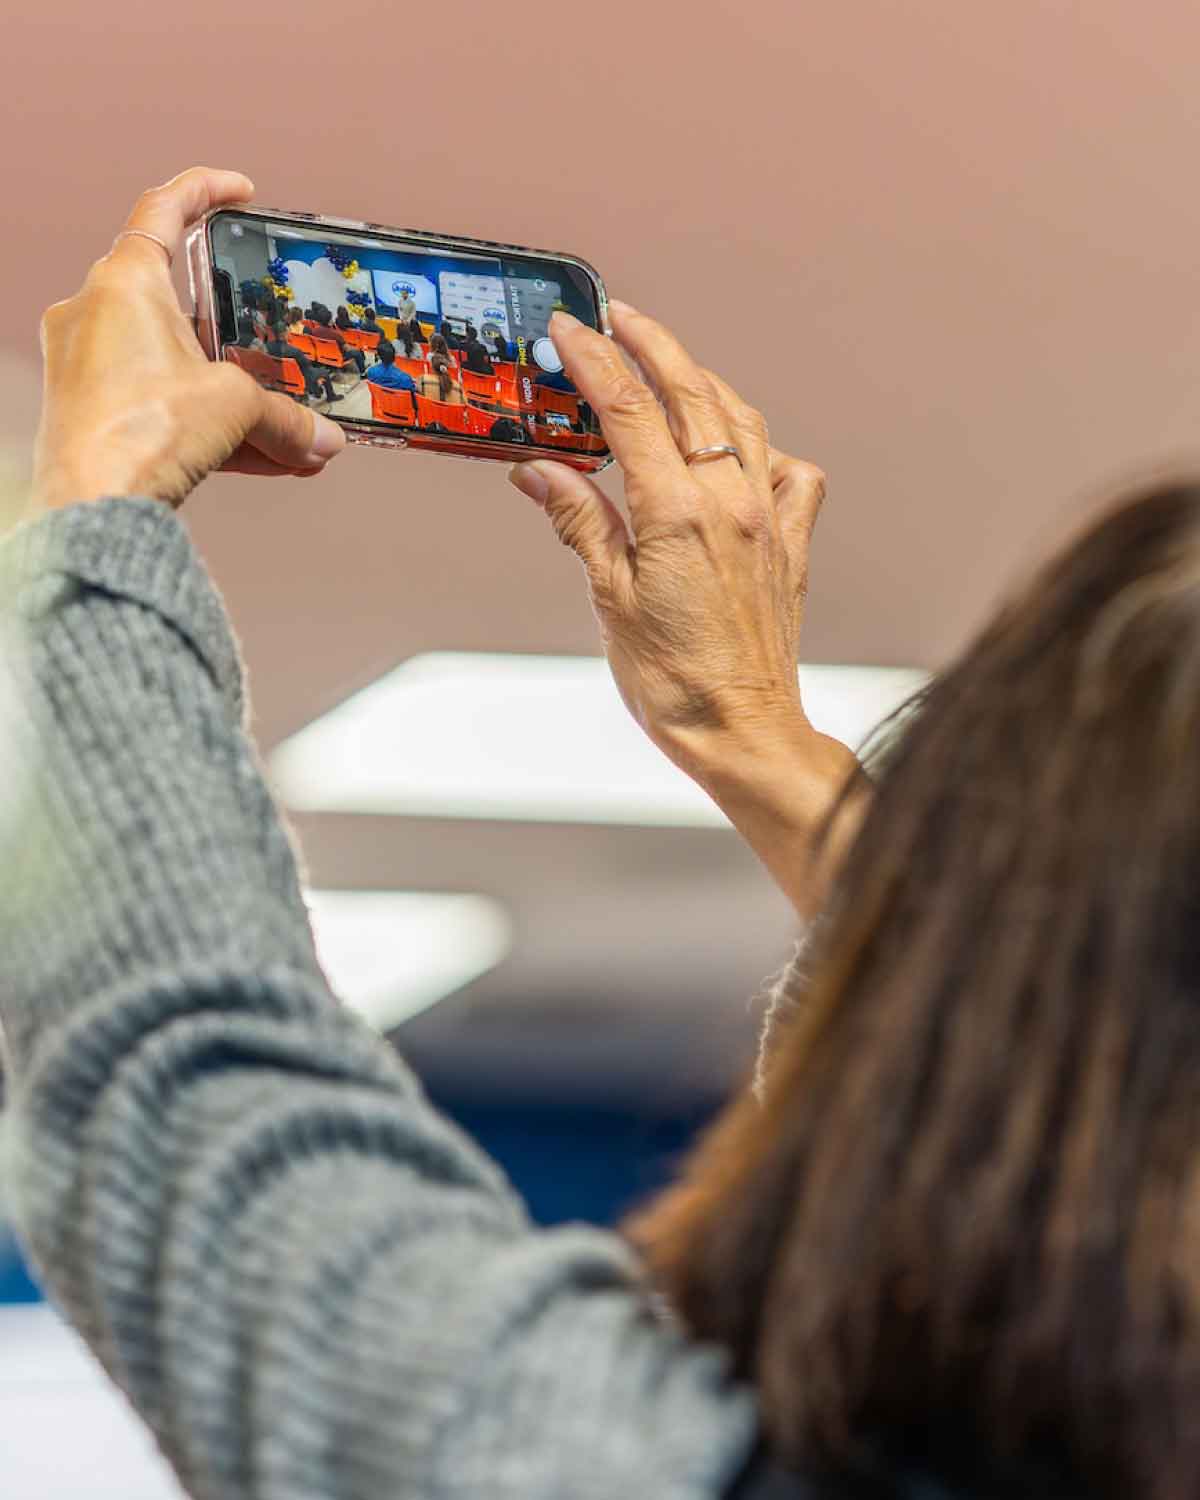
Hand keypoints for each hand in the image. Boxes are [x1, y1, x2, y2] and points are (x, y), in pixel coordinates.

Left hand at [33, 167, 345, 513]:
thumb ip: (285, 418)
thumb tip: (324, 440)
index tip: (241, 193)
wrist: (92, 505)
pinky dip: (209, 427)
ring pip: (174, 366)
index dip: (205, 191)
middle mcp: (95, 315)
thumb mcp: (236, 407)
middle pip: (176, 303)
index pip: (162, 210)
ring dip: (233, 397)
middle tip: (273, 340)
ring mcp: (87, 368)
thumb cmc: (142, 431)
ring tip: (288, 432)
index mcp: (124, 282)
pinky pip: (161, 407)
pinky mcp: (90, 415)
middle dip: (236, 333)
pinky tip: (270, 463)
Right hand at [507, 302, 863, 918]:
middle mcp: (733, 500)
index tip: (567, 331)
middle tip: (616, 316)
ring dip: (701, 379)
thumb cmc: (674, 681)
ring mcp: (770, 517)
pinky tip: (737, 448)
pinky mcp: (792, 543)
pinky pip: (788, 469)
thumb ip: (581, 522)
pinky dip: (760, 443)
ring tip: (667, 363)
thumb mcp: (610, 599)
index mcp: (679, 511)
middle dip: (650, 344)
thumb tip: (538, 469)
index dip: (594, 361)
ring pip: (741, 419)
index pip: (629, 409)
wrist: (744, 730)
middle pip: (691, 393)